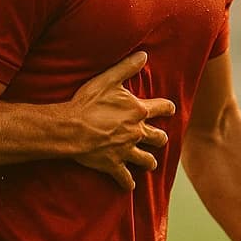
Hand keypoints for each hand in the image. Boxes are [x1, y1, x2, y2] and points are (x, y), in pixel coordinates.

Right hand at [68, 51, 175, 189]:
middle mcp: (137, 132)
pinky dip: (128, 183)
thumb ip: (127, 67)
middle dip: (160, 138)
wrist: (70, 129)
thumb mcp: (107, 79)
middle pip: (158, 137)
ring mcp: (126, 151)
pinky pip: (125, 179)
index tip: (170, 108)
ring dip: (149, 162)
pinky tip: (130, 186)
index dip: (167, 107)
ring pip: (147, 160)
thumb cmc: (87, 102)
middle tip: (160, 138)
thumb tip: (144, 54)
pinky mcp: (113, 165)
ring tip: (150, 163)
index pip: (162, 108)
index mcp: (138, 111)